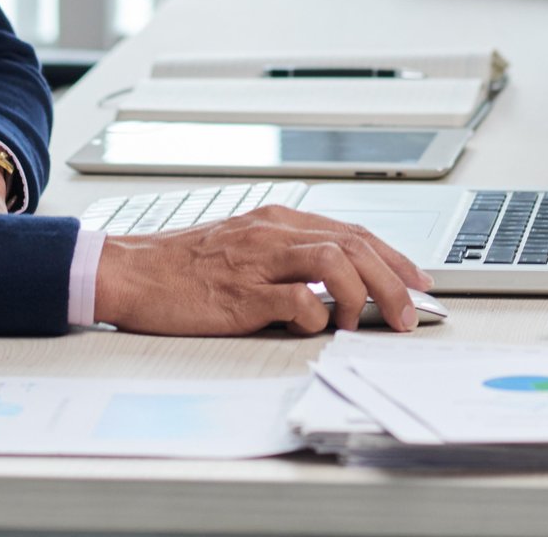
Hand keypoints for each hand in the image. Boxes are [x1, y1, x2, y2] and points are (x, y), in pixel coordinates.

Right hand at [92, 206, 432, 335]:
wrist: (131, 271)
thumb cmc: (182, 265)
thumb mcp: (242, 246)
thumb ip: (285, 256)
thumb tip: (334, 283)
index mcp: (274, 219)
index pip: (349, 230)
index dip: (391, 256)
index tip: (416, 280)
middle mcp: (270, 232)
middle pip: (351, 244)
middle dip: (392, 278)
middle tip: (410, 312)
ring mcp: (256, 261)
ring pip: (333, 262)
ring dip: (363, 294)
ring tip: (369, 323)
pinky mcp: (240, 294)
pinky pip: (295, 300)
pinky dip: (317, 315)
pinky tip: (318, 327)